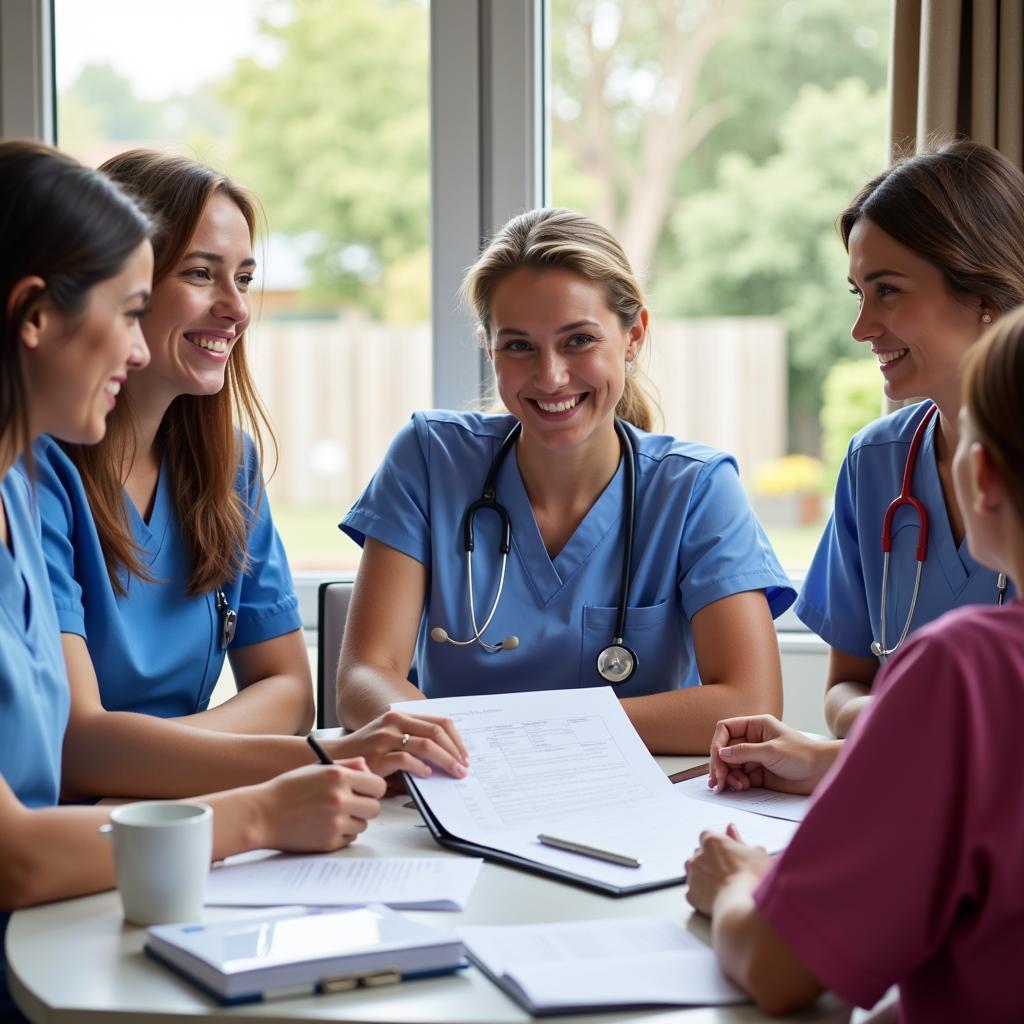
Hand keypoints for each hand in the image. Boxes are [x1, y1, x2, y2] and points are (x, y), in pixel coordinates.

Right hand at [257, 758, 384, 851]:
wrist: (261, 815)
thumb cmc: (288, 790)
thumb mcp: (317, 769)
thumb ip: (346, 765)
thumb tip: (367, 769)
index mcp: (339, 776)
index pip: (378, 785)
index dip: (373, 788)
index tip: (366, 790)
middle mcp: (340, 799)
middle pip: (375, 808)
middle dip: (366, 806)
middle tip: (352, 804)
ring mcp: (335, 823)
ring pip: (363, 825)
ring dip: (353, 821)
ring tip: (332, 815)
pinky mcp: (329, 843)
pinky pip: (349, 838)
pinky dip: (341, 834)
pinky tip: (324, 826)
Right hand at [326, 711, 469, 779]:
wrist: (336, 757)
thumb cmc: (367, 750)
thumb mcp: (390, 736)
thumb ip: (413, 740)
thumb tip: (446, 756)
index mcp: (401, 715)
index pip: (438, 721)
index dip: (456, 738)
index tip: (464, 754)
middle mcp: (394, 721)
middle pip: (436, 732)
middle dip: (455, 751)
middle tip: (464, 766)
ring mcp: (386, 738)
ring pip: (426, 745)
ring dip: (445, 760)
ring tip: (454, 772)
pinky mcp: (378, 756)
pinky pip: (407, 760)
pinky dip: (421, 768)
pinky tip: (427, 775)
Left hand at [685, 824, 769, 916]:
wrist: (743, 905)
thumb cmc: (753, 877)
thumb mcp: (756, 853)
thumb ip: (739, 840)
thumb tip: (731, 829)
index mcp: (711, 841)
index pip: (708, 836)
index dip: (719, 845)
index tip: (730, 853)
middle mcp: (697, 855)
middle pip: (700, 853)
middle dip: (711, 860)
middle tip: (730, 871)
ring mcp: (692, 875)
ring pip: (694, 871)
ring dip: (704, 875)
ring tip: (722, 884)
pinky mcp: (692, 895)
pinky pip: (694, 891)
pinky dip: (702, 894)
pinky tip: (716, 898)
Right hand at [708, 715, 832, 795]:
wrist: (823, 773)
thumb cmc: (803, 755)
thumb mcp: (771, 750)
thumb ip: (744, 751)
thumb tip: (721, 753)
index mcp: (756, 726)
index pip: (726, 729)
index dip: (718, 743)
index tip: (717, 758)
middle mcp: (752, 740)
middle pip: (725, 749)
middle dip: (720, 764)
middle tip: (718, 780)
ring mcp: (755, 758)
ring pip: (730, 765)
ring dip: (728, 776)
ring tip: (734, 786)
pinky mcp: (759, 774)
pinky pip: (739, 777)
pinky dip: (736, 783)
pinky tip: (741, 787)